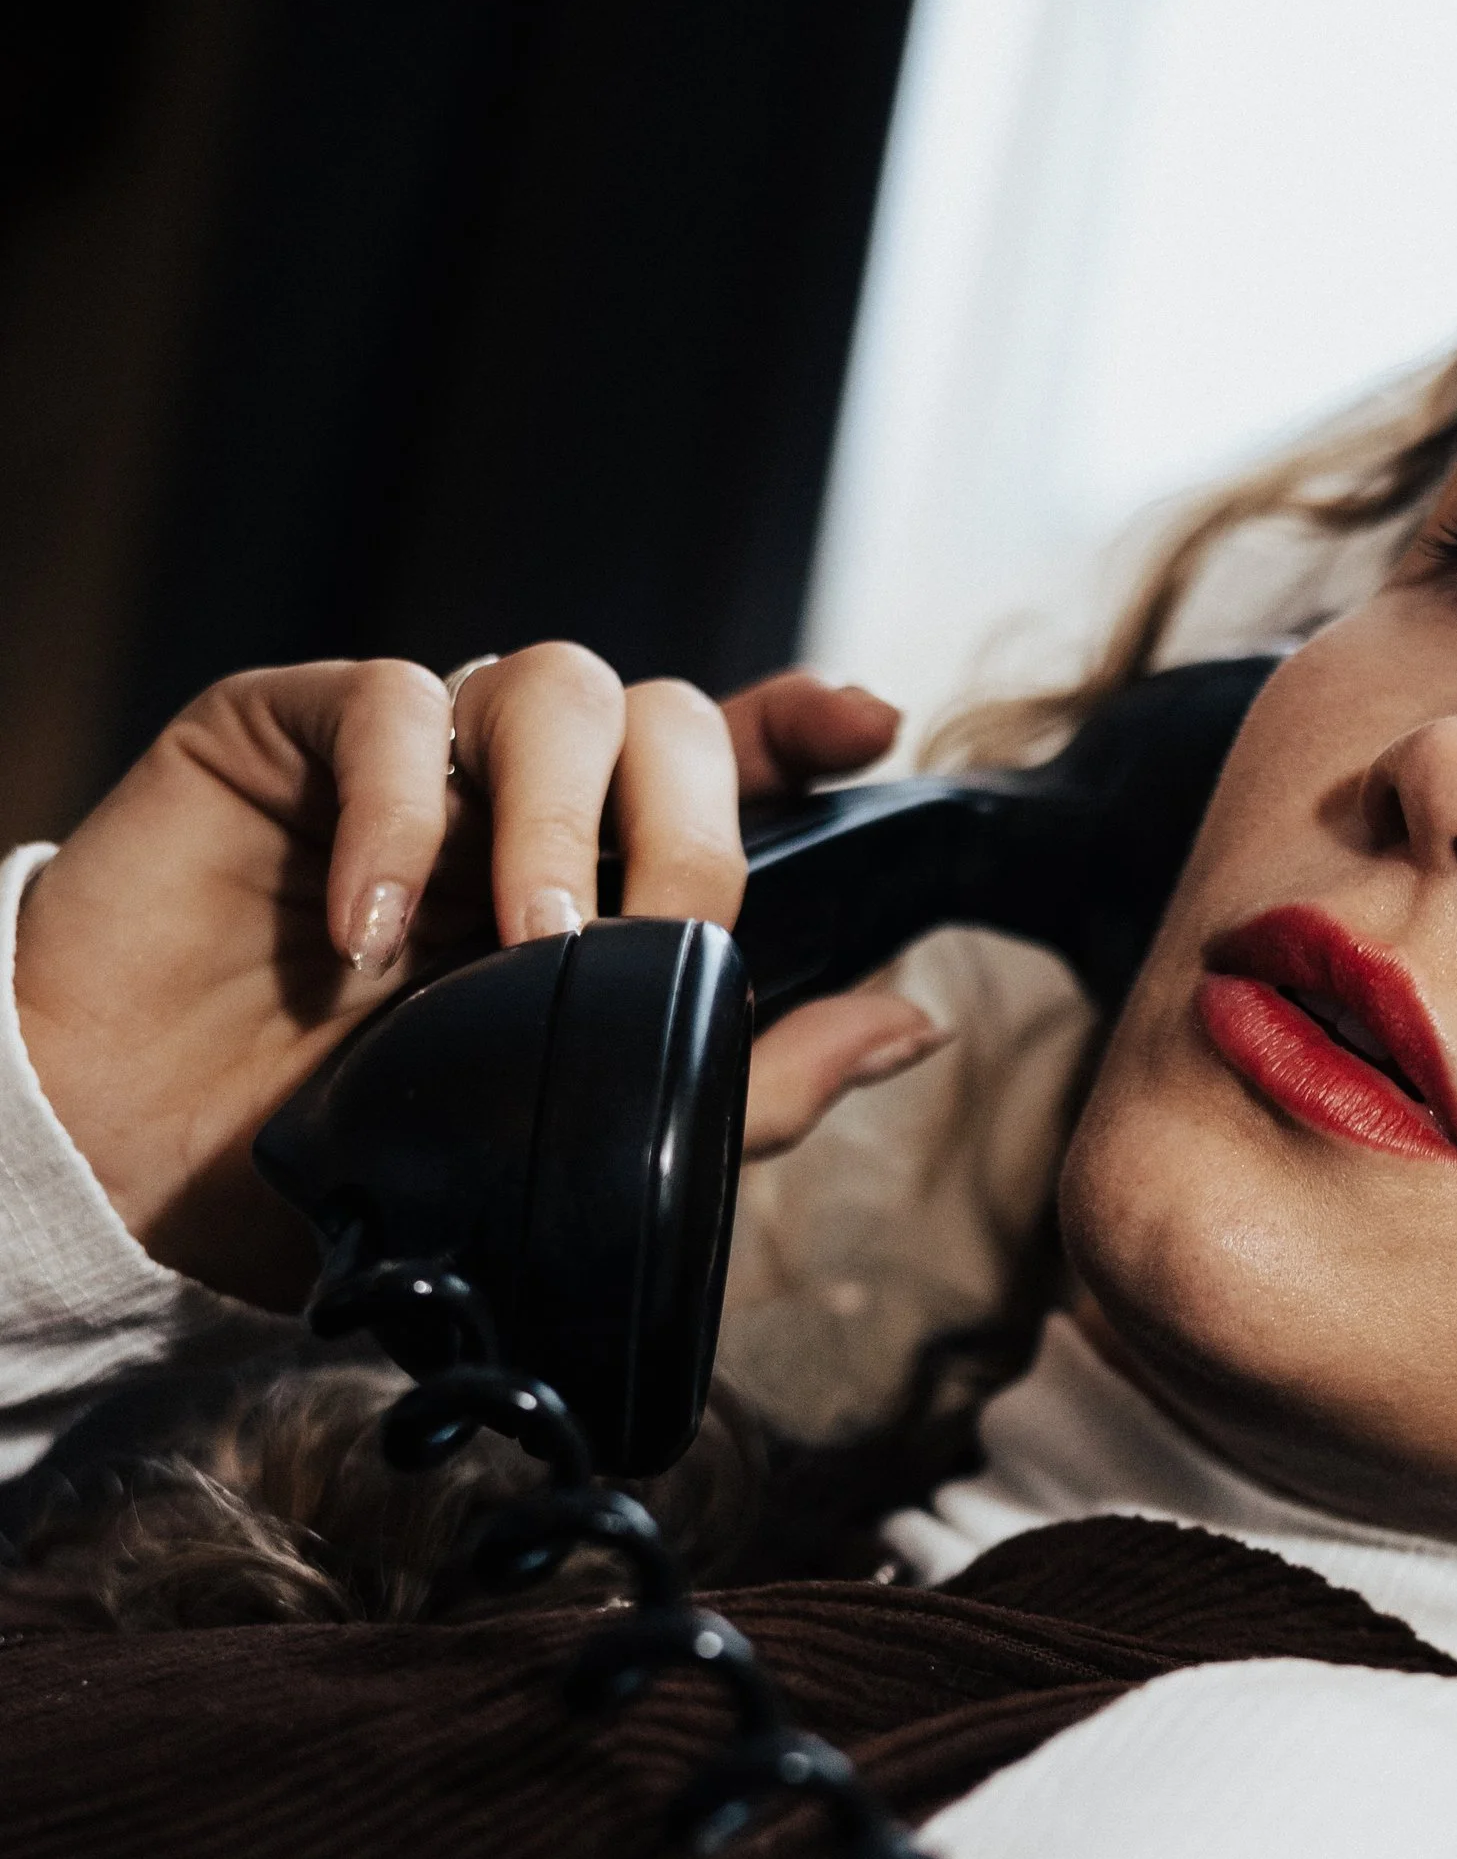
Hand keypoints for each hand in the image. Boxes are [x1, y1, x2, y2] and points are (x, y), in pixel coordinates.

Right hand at [14, 647, 935, 1306]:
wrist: (138, 1176)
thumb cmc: (352, 1167)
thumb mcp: (579, 1149)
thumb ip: (747, 1087)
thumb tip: (916, 1026)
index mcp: (604, 882)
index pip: (727, 765)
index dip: (802, 726)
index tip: (868, 724)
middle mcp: (523, 801)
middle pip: (663, 717)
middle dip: (682, 829)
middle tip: (633, 950)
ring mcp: (417, 759)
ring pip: (550, 683)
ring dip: (562, 816)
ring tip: (518, 950)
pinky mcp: (295, 728)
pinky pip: (394, 706)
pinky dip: (405, 813)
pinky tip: (371, 936)